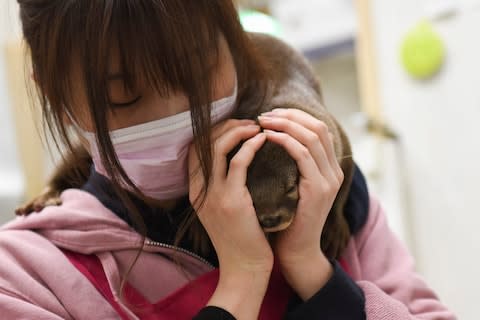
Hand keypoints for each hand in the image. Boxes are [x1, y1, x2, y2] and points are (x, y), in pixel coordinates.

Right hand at [189, 119, 272, 318]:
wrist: (244, 269)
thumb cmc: (240, 238)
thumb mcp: (223, 210)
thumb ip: (224, 186)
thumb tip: (239, 159)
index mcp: (196, 191)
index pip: (196, 149)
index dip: (213, 132)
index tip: (236, 126)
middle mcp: (199, 190)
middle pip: (203, 143)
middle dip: (226, 126)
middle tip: (249, 123)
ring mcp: (212, 195)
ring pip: (217, 147)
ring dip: (238, 130)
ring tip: (257, 127)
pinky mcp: (231, 201)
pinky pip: (238, 162)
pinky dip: (250, 146)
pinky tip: (262, 140)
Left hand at [258, 109, 343, 299]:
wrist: (296, 250)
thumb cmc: (288, 217)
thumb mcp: (293, 185)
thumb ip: (293, 164)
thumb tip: (274, 137)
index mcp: (331, 168)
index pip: (318, 129)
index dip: (296, 116)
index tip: (272, 113)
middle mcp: (335, 171)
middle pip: (318, 127)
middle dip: (290, 115)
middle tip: (265, 114)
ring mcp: (329, 180)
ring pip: (311, 136)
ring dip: (285, 124)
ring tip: (263, 121)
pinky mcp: (318, 189)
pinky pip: (302, 155)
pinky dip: (285, 141)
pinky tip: (267, 137)